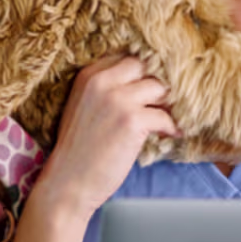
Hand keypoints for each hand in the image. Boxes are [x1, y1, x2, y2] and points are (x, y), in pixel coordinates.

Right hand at [25, 55, 176, 223]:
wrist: (68, 182)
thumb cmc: (78, 150)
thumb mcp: (84, 107)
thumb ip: (106, 90)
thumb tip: (145, 82)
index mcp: (89, 76)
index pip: (128, 58)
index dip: (144, 72)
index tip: (153, 87)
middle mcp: (103, 82)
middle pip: (146, 67)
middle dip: (158, 83)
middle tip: (165, 101)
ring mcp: (118, 100)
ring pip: (159, 88)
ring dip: (169, 104)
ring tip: (172, 117)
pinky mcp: (132, 121)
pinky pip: (165, 116)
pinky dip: (172, 127)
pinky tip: (173, 134)